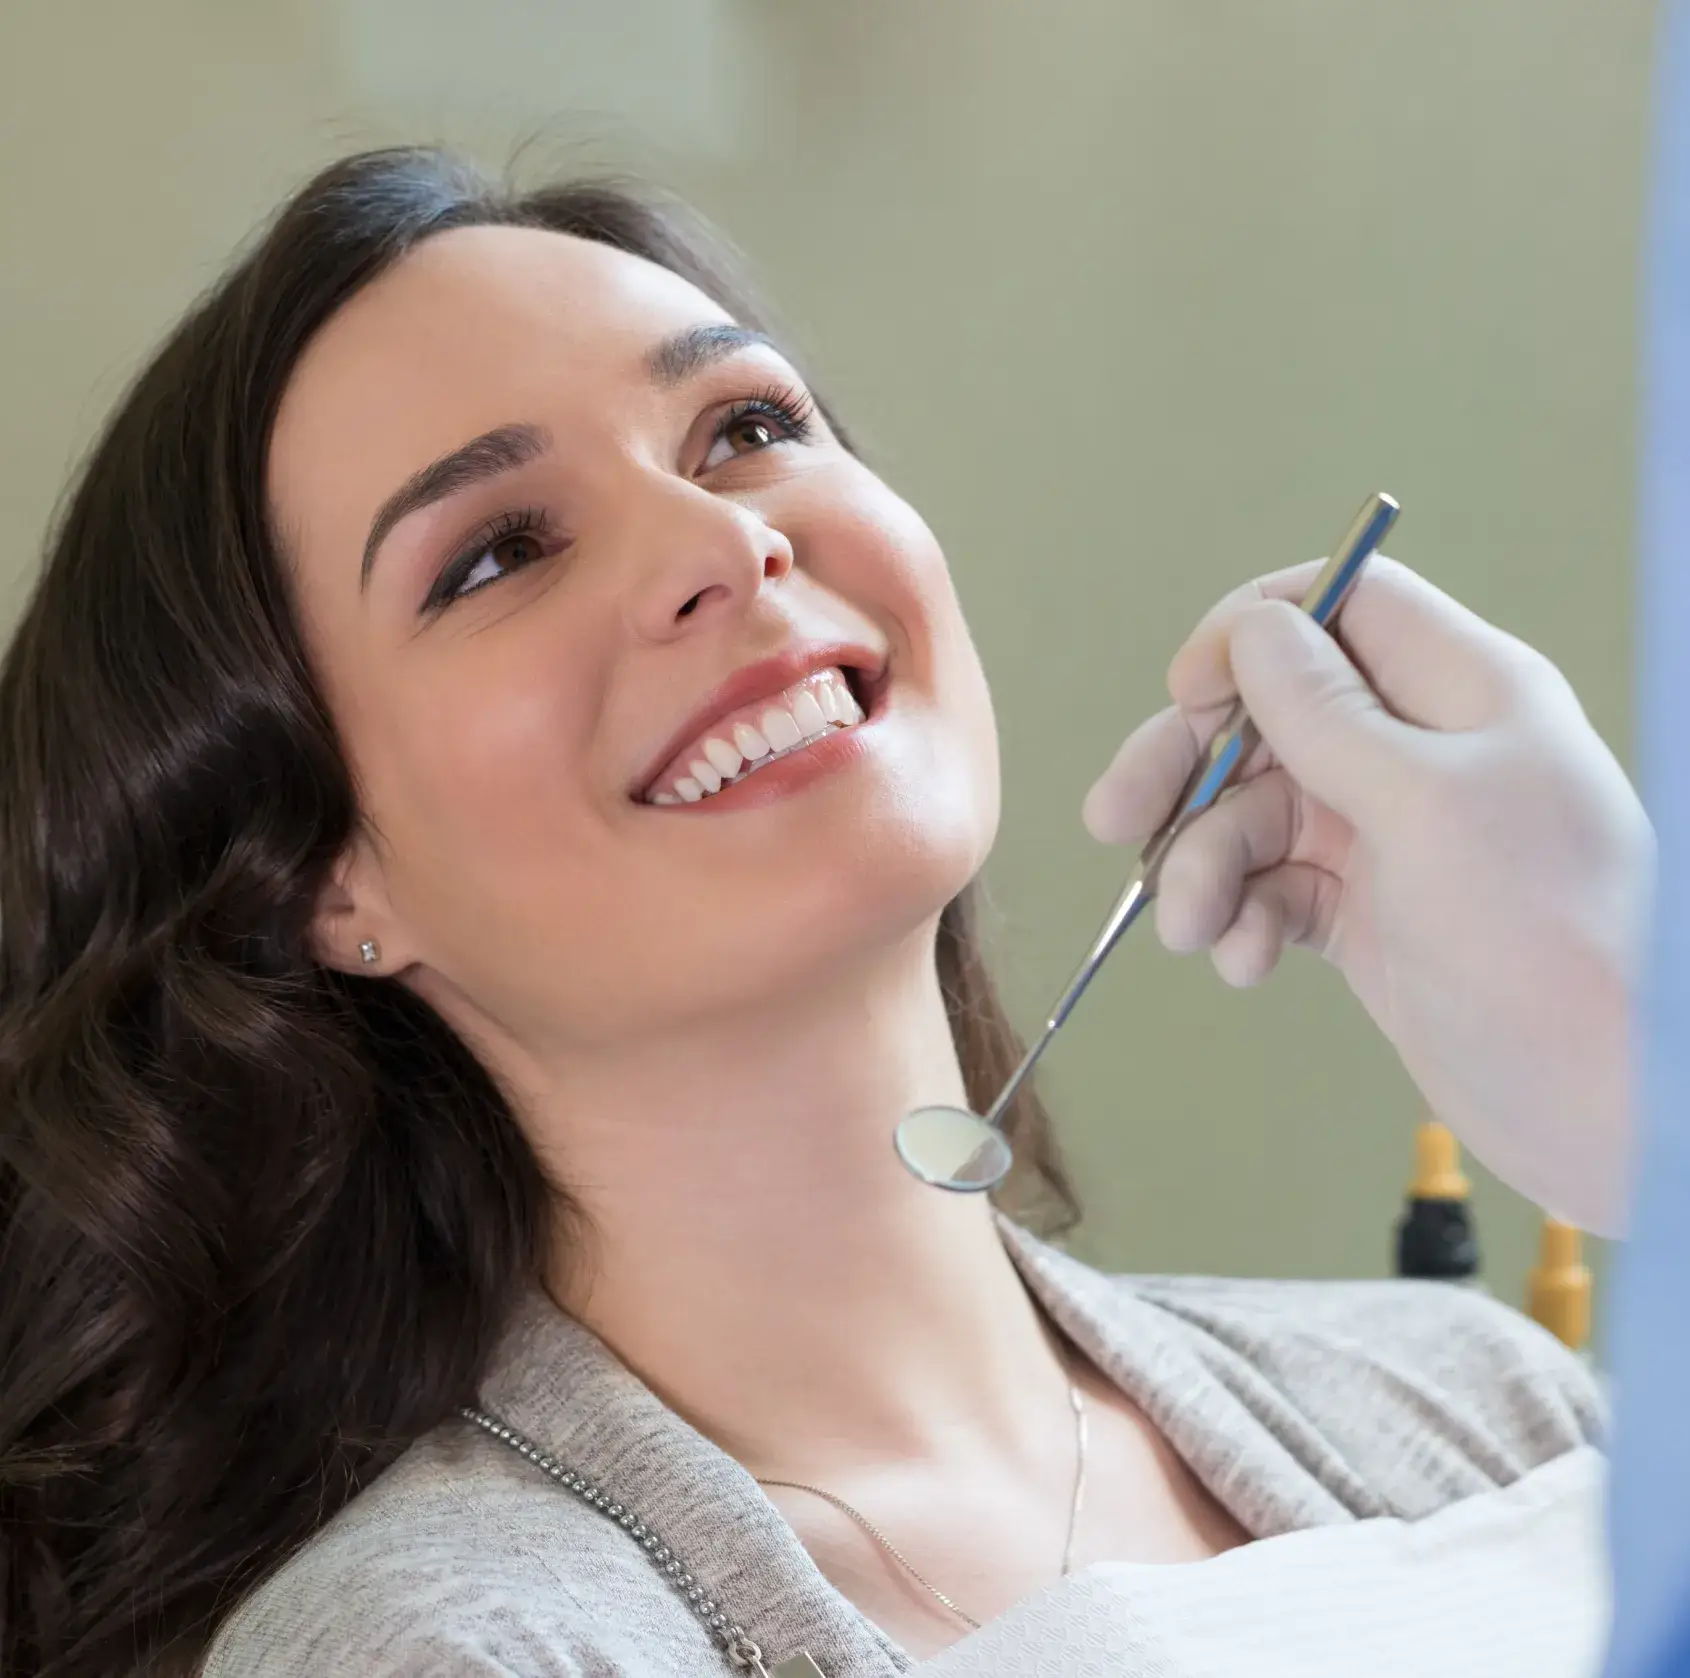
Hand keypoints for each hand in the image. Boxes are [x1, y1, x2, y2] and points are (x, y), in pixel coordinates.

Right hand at [1082, 556, 1652, 1235]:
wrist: (1600, 1098)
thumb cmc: (1548, 938)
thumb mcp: (1424, 805)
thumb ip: (1325, 712)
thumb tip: (1252, 632)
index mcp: (1461, 692)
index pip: (1339, 606)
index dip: (1250, 633)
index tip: (1186, 691)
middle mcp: (1420, 752)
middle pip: (1268, 716)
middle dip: (1187, 769)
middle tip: (1115, 820)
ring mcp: (1390, 835)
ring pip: (1254, 815)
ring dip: (1204, 866)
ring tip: (1192, 928)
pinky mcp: (1365, 912)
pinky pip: (1270, 889)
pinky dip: (1242, 921)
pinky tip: (1246, 962)